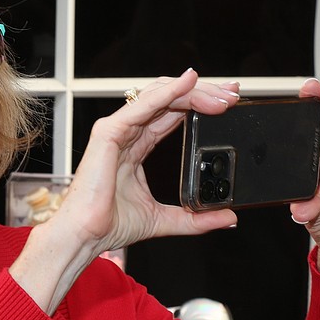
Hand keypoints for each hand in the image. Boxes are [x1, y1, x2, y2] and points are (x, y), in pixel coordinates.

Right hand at [11, 69, 239, 312]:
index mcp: (136, 146)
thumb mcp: (164, 219)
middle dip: (203, 93)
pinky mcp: (110, 132)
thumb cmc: (109, 225)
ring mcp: (117, 129)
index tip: (229, 103)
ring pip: (160, 95)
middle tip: (233, 95)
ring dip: (194, 92)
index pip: (173, 114)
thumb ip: (195, 218)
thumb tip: (228, 218)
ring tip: (222, 97)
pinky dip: (168, 92)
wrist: (85, 235)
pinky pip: (143, 105)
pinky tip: (190, 84)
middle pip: (169, 99)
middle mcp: (127, 132)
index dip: (200, 104)